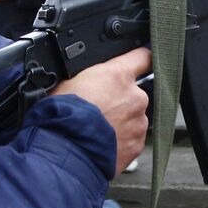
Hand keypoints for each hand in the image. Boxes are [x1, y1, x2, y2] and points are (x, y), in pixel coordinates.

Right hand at [51, 46, 149, 177]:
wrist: (66, 149)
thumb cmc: (63, 115)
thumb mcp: (70, 81)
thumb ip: (92, 78)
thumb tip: (91, 80)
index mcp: (118, 75)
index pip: (142, 57)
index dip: (141, 59)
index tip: (144, 60)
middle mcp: (134, 97)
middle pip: (133, 94)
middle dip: (120, 102)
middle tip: (98, 111)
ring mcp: (138, 122)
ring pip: (133, 119)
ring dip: (120, 123)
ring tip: (96, 130)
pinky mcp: (136, 144)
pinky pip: (131, 139)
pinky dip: (120, 141)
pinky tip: (102, 143)